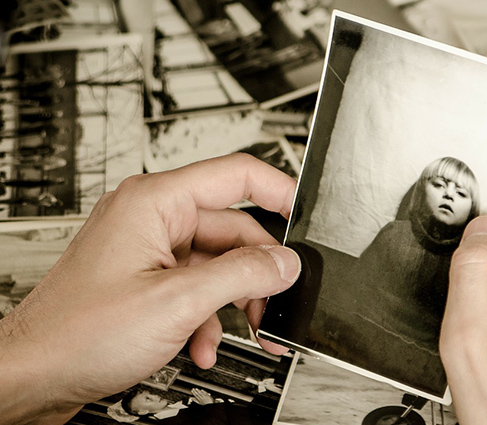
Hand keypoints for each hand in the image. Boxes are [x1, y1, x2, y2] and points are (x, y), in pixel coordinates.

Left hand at [0, 154, 300, 424]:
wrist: (34, 375)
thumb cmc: (78, 333)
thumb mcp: (179, 302)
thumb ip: (242, 275)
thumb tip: (284, 264)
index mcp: (156, 202)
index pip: (237, 175)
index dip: (279, 190)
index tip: (306, 215)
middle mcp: (153, 218)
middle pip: (233, 229)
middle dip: (257, 272)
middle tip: (274, 303)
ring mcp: (149, 249)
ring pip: (219, 263)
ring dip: (233, 302)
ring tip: (242, 332)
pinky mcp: (147, 279)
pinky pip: (198, 287)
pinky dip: (208, 317)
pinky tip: (202, 344)